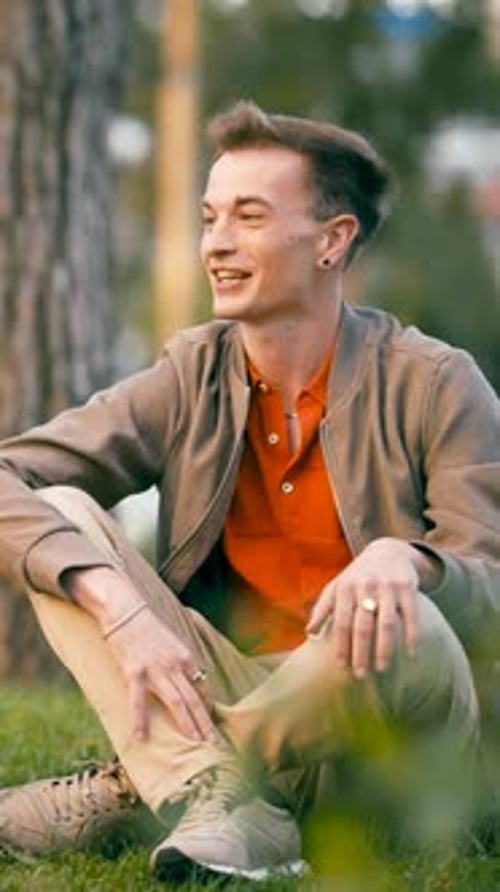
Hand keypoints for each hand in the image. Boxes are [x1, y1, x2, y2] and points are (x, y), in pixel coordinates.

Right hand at [64, 567, 216, 742]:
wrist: (125, 609)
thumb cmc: (147, 626)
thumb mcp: (172, 642)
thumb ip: (182, 661)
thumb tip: (193, 678)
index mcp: (186, 657)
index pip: (202, 688)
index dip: (208, 708)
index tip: (213, 725)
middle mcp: (175, 665)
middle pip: (195, 699)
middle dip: (206, 723)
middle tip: (215, 744)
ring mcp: (155, 670)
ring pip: (177, 702)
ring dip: (188, 724)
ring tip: (195, 743)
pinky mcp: (134, 672)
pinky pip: (138, 702)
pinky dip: (140, 721)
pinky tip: (140, 738)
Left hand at [306, 538, 420, 678]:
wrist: (388, 550)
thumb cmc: (357, 576)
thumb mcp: (337, 586)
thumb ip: (323, 608)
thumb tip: (309, 633)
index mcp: (345, 588)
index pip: (342, 622)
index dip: (341, 645)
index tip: (341, 667)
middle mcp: (365, 586)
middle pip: (363, 625)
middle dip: (361, 652)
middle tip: (360, 675)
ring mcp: (387, 587)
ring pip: (386, 623)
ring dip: (384, 648)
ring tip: (382, 668)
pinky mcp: (407, 587)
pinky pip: (411, 616)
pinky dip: (412, 636)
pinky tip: (411, 655)